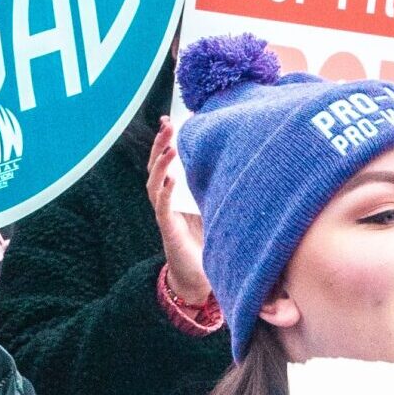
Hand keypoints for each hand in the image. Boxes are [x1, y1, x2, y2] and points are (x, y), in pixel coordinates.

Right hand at [147, 116, 210, 306]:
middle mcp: (166, 198)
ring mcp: (165, 213)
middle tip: (167, 125)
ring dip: (160, 164)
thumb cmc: (206, 240)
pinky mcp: (168, 228)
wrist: (198, 276)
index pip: (166, 160)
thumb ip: (216, 187)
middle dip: (160, 144)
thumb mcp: (212, 207)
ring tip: (169, 148)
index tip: (168, 119)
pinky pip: (162, 207)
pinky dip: (165, 192)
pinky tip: (171, 179)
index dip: (165, 140)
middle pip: (156, 165)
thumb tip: (239, 159)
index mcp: (175, 191)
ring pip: (154, 183)